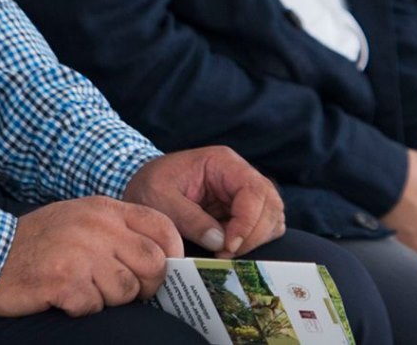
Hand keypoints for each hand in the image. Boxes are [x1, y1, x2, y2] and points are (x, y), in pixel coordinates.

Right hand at [0, 196, 180, 317]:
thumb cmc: (39, 242)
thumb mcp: (81, 220)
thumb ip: (118, 231)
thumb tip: (161, 257)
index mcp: (104, 208)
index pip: (162, 226)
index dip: (171, 253)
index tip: (163, 271)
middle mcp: (96, 226)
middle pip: (153, 263)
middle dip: (146, 285)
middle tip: (125, 290)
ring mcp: (80, 252)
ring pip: (126, 290)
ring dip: (109, 299)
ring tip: (84, 289)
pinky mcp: (63, 281)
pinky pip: (95, 306)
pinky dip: (82, 308)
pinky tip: (64, 296)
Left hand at [123, 147, 284, 256]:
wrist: (143, 189)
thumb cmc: (149, 187)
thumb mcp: (159, 199)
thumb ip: (188, 218)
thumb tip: (220, 241)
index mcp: (222, 162)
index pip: (253, 190)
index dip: (248, 222)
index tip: (228, 246)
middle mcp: (239, 175)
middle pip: (270, 204)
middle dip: (254, 235)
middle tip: (225, 254)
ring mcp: (242, 194)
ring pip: (272, 217)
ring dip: (256, 240)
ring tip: (226, 253)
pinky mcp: (241, 212)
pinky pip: (263, 228)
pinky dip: (254, 243)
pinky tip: (229, 250)